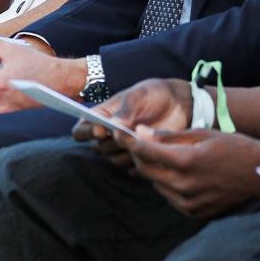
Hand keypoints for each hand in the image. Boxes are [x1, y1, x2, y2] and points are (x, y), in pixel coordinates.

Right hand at [72, 78, 192, 161]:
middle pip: (98, 148)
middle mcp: (108, 134)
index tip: (101, 130)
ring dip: (127, 152)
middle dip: (112, 143)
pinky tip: (152, 147)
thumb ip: (126, 110)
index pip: (81, 130)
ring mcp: (123, 147)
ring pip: (114, 159)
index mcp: (102, 116)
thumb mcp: (139, 95)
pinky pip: (133, 166)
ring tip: (145, 138)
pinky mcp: (138, 157)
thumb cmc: (154, 94)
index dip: (86, 133)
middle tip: (129, 134)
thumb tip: (113, 125)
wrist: (178, 104)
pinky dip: (141, 159)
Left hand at [126, 128, 259, 217]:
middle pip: (146, 170)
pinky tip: (182, 174)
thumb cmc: (233, 148)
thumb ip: (169, 137)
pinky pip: (169, 197)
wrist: (259, 174)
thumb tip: (140, 133)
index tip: (122, 134)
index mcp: (186, 161)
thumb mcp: (201, 134)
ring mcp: (188, 202)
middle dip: (140, 155)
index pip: (144, 151)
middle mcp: (184, 185)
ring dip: (155, 170)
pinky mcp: (192, 212)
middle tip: (141, 143)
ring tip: (168, 158)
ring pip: (156, 184)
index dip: (131, 141)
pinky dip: (169, 185)